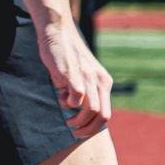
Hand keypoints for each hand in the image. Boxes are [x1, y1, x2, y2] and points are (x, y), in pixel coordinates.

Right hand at [38, 17, 112, 138]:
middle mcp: (99, 80)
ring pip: (92, 110)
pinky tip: (61, 97)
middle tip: (75, 132)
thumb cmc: (65, 55)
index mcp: (104, 82)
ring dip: (79, 120)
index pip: (107, 113)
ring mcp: (87, 77)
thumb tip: (77, 110)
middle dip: (89, 129)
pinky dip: (68, 103)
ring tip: (68, 121)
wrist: (57, 31)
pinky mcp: (72, 74)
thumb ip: (84, 89)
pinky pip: (76, 98)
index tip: (81, 131)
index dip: (95, 127)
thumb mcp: (81, 73)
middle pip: (103, 115)